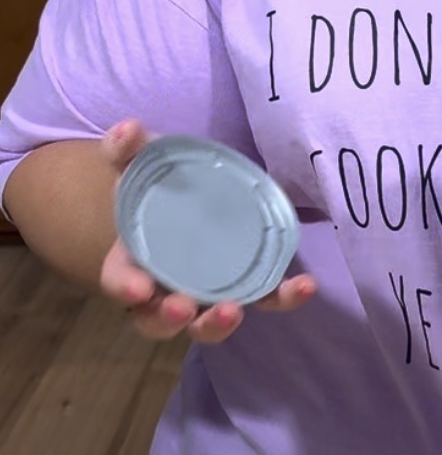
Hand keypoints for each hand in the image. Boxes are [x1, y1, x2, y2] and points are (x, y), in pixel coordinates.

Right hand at [99, 120, 315, 342]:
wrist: (196, 190)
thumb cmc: (159, 184)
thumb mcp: (141, 161)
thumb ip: (127, 148)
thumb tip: (127, 129)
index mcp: (134, 262)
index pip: (123, 283)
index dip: (127, 289)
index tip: (137, 289)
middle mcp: (166, 289)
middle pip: (160, 320)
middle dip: (168, 318)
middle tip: (182, 307)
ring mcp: (208, 294)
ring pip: (207, 324)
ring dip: (217, 323)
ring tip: (232, 310)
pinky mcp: (249, 288)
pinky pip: (265, 300)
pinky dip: (285, 297)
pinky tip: (306, 285)